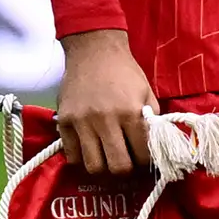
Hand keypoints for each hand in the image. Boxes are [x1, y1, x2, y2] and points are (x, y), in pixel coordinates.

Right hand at [55, 27, 154, 175]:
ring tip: (106, 157)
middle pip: (118, 167)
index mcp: (131, 112)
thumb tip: (154, 146)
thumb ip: (150, 120)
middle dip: (126, 169)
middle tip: (126, 161)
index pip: (143, 155)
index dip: (146, 161)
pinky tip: (89, 148)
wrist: (94, 50)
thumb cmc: (124, 72)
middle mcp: (106, 120)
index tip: (143, 157)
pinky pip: (72, 156)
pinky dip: (82, 158)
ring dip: (103, 167)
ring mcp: (82, 122)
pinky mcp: (64, 122)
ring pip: (94, 166)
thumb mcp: (146, 92)